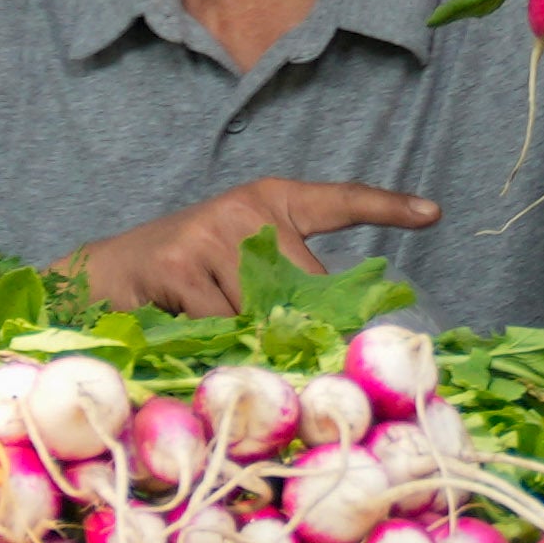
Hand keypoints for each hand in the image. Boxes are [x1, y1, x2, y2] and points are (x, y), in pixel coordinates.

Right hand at [67, 178, 436, 314]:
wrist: (108, 272)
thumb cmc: (188, 276)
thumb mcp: (241, 265)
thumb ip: (283, 284)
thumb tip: (322, 335)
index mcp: (271, 201)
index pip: (339, 202)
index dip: (388, 206)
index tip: (435, 213)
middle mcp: (247, 208)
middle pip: (304, 284)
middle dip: (295, 323)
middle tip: (268, 336)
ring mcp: (213, 230)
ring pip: (262, 311)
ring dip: (246, 337)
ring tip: (210, 322)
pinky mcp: (182, 261)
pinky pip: (223, 324)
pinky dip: (215, 341)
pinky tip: (190, 326)